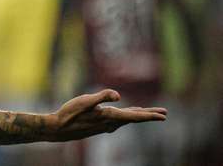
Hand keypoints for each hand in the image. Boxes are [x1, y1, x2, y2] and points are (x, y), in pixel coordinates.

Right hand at [47, 89, 166, 140]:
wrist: (59, 128)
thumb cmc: (70, 113)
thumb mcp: (85, 101)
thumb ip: (101, 96)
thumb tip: (118, 95)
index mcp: (110, 116)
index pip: (135, 116)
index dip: (150, 115)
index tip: (164, 115)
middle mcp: (110, 123)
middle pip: (134, 118)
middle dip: (149, 115)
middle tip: (164, 113)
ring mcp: (105, 125)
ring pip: (126, 120)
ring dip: (138, 115)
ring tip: (148, 113)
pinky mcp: (99, 124)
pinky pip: (118, 120)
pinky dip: (127, 116)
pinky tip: (123, 115)